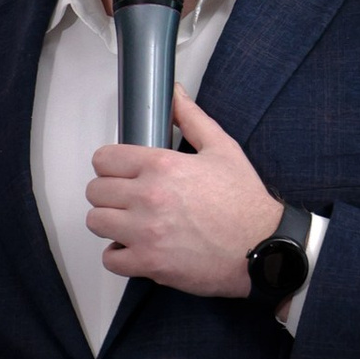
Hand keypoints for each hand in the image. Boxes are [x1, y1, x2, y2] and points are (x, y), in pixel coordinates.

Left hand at [86, 84, 279, 298]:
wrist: (263, 248)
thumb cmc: (245, 204)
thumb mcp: (222, 148)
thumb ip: (192, 118)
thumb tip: (175, 95)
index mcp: (161, 166)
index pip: (104, 159)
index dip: (110, 166)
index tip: (120, 173)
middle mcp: (148, 197)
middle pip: (96, 191)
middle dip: (109, 194)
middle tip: (127, 200)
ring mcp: (146, 232)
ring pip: (96, 222)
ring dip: (109, 223)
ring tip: (129, 224)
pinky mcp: (149, 264)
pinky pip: (109, 259)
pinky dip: (118, 255)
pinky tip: (134, 248)